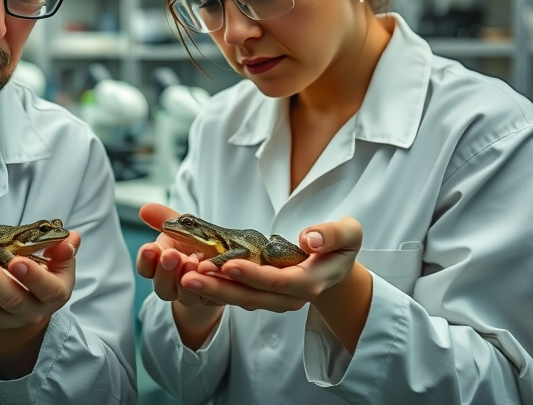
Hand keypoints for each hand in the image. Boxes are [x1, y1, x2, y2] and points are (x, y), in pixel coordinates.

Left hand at [0, 231, 77, 377]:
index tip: (18, 261)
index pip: (46, 289)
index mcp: (52, 296)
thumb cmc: (41, 275)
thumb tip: (70, 238)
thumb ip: (64, 249)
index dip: (34, 277)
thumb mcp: (59, 264)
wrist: (23, 309)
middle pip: (9, 300)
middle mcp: (27, 312)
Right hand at [135, 203, 219, 308]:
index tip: (150, 249)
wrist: (219, 263)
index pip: (145, 267)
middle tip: (171, 256)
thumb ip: (164, 219)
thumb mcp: (181, 227)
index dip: (146, 259)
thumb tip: (145, 208)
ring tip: (192, 263)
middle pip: (162, 287)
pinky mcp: (212, 299)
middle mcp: (171, 285)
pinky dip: (210, 286)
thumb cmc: (194, 243)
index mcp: (159, 266)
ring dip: (186, 281)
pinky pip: (210, 298)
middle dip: (165, 271)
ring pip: (184, 296)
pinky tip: (212, 273)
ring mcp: (191, 295)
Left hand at [184, 217, 363, 313]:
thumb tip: (309, 239)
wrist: (336, 267)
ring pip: (239, 298)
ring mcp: (273, 299)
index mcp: (310, 283)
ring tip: (184, 276)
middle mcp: (289, 297)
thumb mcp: (349, 234)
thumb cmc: (340, 246)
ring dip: (211, 289)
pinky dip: (214, 287)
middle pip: (251, 297)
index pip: (277, 283)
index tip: (227, 265)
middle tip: (189, 276)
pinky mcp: (260, 294)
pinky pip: (236, 293)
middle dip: (219, 288)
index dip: (252, 275)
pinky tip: (191, 274)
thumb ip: (333, 234)